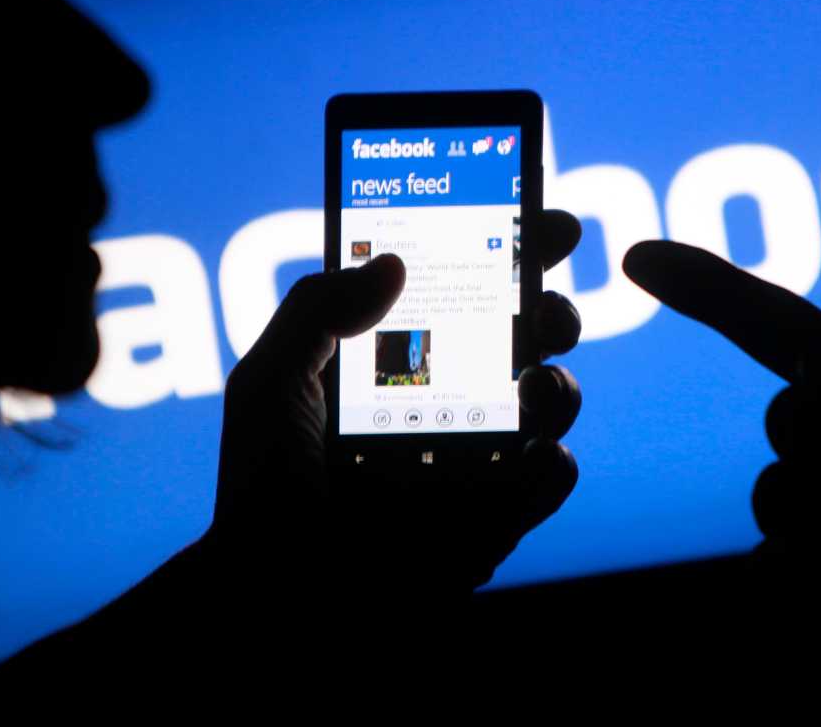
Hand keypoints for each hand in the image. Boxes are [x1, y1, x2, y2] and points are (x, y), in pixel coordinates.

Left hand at [205, 210, 583, 596]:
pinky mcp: (496, 516)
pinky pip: (551, 477)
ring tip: (531, 382)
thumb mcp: (269, 385)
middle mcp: (449, 401)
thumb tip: (392, 262)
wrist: (271, 601)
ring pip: (554, 400)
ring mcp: (479, 458)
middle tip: (544, 308)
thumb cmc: (261, 493)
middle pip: (527, 337)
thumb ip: (317, 311)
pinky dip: (553, 460)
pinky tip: (530, 451)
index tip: (544, 220)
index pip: (464, 290)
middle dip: (552, 309)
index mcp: (400, 360)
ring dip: (559, 381)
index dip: (512, 250)